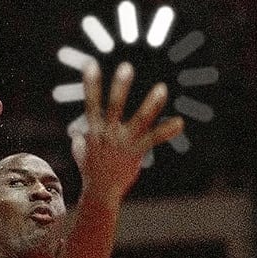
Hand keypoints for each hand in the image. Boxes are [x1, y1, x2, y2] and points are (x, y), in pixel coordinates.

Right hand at [69, 61, 183, 200]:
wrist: (101, 193)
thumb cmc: (91, 172)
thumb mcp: (81, 154)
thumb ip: (80, 142)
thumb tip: (76, 135)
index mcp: (94, 130)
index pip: (91, 103)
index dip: (90, 84)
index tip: (91, 64)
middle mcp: (108, 133)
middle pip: (114, 106)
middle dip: (120, 87)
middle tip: (126, 66)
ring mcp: (123, 142)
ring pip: (139, 120)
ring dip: (151, 104)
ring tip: (162, 88)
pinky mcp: (136, 152)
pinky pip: (154, 139)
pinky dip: (166, 130)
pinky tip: (180, 122)